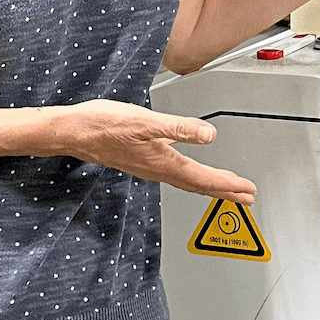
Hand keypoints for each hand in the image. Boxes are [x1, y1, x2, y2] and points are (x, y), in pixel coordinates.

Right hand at [46, 100, 256, 203]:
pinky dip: (192, 175)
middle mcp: (158, 169)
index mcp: (163, 162)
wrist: (71, 132)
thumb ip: (179, 128)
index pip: (204, 179)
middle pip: (200, 185)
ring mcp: (149, 166)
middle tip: (247, 197)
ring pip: (188, 180)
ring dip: (211, 185)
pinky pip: (176, 173)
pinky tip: (192, 169)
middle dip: (226, 191)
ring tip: (228, 188)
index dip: (229, 185)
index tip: (249, 191)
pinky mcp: (142, 159)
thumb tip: (209, 135)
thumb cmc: (102, 125)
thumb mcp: (144, 122)